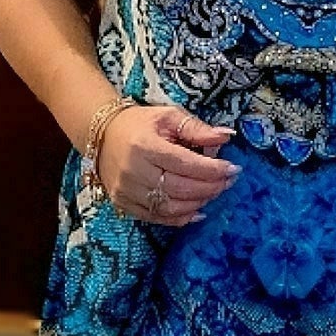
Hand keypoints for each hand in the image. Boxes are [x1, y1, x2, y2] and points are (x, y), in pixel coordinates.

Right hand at [96, 103, 239, 224]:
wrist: (102, 135)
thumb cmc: (139, 124)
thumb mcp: (167, 116)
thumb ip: (196, 128)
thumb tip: (224, 137)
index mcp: (144, 145)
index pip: (185, 163)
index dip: (212, 170)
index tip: (233, 170)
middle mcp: (133, 170)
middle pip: (180, 188)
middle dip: (210, 188)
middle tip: (227, 182)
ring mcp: (126, 190)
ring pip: (170, 207)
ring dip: (198, 203)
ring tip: (213, 193)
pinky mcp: (123, 203)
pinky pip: (156, 218)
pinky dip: (180, 218)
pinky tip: (197, 210)